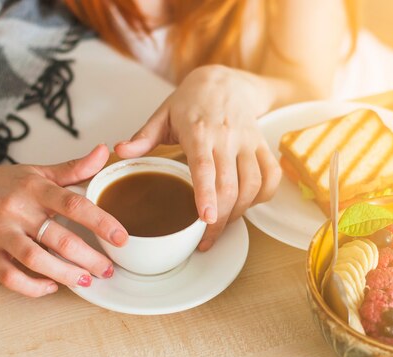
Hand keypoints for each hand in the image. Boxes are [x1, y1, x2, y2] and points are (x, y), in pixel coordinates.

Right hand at [0, 145, 128, 296]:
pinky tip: (51, 286)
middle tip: (109, 268)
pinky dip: (32, 286)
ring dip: (65, 274)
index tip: (121, 237)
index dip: (101, 222)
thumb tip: (103, 151)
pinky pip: (9, 276)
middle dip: (89, 258)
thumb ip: (74, 168)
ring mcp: (0, 233)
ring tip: (86, 280)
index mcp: (36, 189)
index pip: (73, 205)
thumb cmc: (2, 183)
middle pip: (59, 238)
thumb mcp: (38, 172)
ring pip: (35, 260)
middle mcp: (18, 210)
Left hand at [115, 65, 281, 249]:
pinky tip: (247, 204)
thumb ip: (143, 137)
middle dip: (221, 218)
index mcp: (199, 131)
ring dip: (241, 211)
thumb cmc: (192, 101)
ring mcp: (249, 142)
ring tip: (224, 224)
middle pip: (230, 184)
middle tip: (206, 238)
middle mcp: (227, 137)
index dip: (206, 194)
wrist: (226, 81)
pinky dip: (263, 196)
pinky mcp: (262, 145)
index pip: (205, 167)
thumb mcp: (163, 114)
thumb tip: (120, 151)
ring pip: (253, 184)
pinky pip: (271, 176)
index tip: (205, 218)